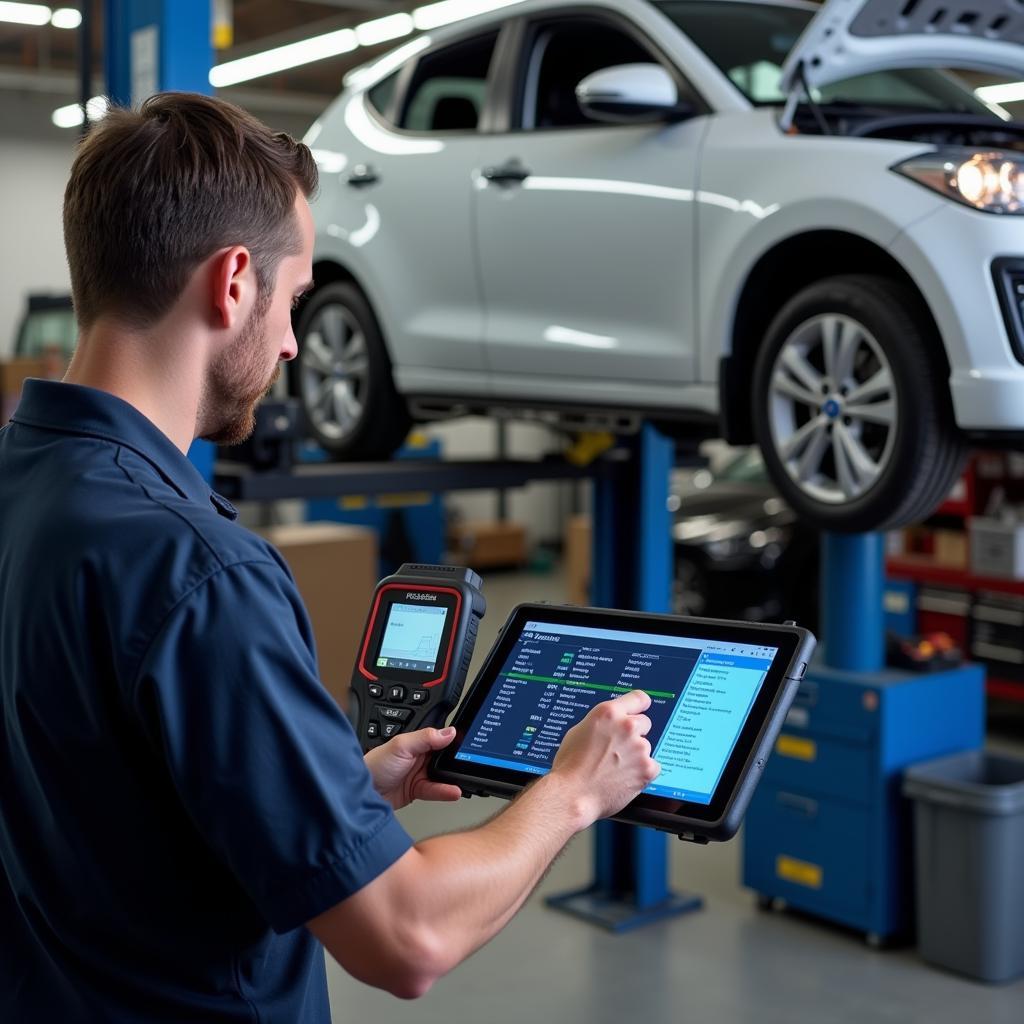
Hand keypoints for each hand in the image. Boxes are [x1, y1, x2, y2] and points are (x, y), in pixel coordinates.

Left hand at [364, 727, 462, 810]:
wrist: (360, 794)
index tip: (467, 746)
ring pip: (442, 775)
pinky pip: (436, 791)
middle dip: (456, 762)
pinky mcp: (417, 790)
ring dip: (452, 778)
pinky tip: (453, 791)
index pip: (440, 739)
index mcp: (416, 742)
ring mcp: (418, 774)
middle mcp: (419, 757)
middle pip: (444, 758)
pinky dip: (445, 791)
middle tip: (469, 764)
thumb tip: (448, 731)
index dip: (453, 742)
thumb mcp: (401, 746)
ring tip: (463, 778)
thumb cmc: (373, 765)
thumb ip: (425, 738)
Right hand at [550, 690, 659, 825]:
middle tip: (620, 748)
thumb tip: (611, 723)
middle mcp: (626, 726)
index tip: (640, 710)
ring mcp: (639, 747)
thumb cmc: (570, 766)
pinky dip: (643, 772)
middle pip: (645, 722)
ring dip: (636, 755)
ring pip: (646, 746)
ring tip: (616, 768)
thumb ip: (601, 723)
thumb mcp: (579, 731)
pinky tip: (625, 777)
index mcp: (608, 712)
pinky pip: (653, 766)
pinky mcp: (647, 768)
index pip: (638, 698)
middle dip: (635, 733)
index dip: (639, 705)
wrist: (573, 795)